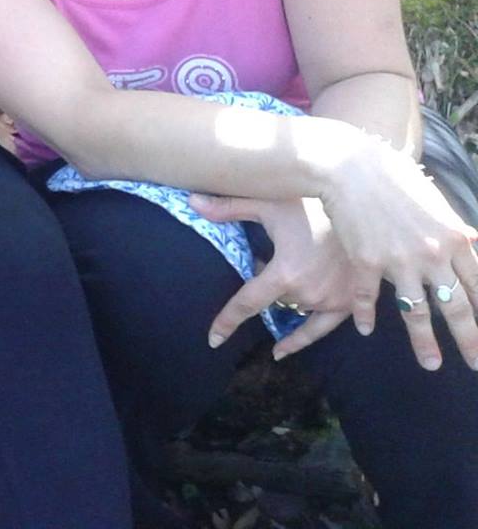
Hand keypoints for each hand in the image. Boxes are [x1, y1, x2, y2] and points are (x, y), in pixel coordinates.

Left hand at [196, 193, 358, 358]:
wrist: (362, 211)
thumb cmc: (312, 205)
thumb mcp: (268, 203)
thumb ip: (229, 208)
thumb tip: (191, 203)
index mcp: (285, 273)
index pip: (247, 304)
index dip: (228, 321)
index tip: (213, 339)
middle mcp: (307, 293)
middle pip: (272, 301)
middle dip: (264, 286)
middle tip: (266, 258)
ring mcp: (329, 301)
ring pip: (293, 310)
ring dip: (283, 300)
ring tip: (285, 277)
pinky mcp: (349, 304)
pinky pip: (320, 329)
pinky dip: (301, 340)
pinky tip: (282, 352)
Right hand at [318, 134, 477, 369]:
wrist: (347, 165)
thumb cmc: (392, 175)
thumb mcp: (434, 201)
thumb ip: (451, 230)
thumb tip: (468, 244)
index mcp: (454, 238)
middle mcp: (432, 254)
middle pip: (457, 307)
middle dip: (471, 340)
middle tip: (477, 365)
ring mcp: (398, 260)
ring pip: (417, 312)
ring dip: (426, 343)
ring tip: (432, 365)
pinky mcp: (366, 261)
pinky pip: (369, 297)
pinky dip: (366, 314)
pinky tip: (365, 329)